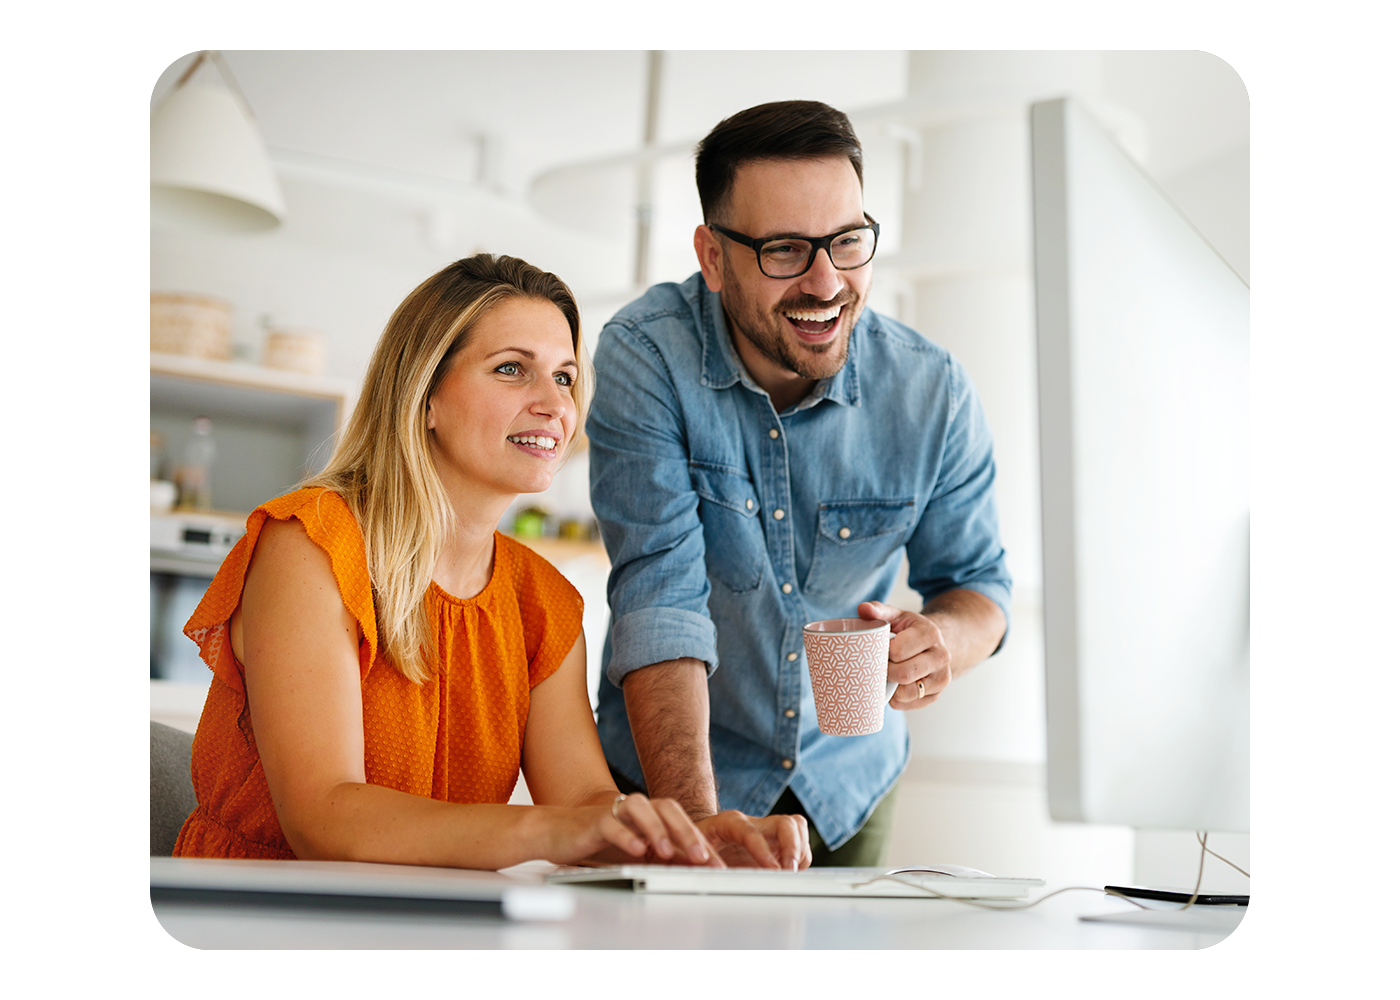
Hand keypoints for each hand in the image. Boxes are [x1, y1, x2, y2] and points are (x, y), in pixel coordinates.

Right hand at [560, 793, 722, 867]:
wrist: (557, 832)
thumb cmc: (599, 843)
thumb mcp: (637, 853)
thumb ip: (663, 858)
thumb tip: (695, 870)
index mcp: (650, 816)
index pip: (681, 823)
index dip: (701, 842)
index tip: (718, 866)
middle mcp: (637, 810)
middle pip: (667, 809)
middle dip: (686, 832)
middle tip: (701, 856)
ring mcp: (616, 812)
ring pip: (641, 808)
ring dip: (656, 828)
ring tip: (666, 851)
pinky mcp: (594, 821)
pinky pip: (612, 823)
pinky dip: (625, 835)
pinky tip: (635, 849)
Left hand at [696, 811, 811, 870]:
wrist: (699, 840)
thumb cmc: (694, 846)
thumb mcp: (689, 852)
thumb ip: (701, 863)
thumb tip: (709, 878)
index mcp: (729, 822)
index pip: (750, 831)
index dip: (762, 850)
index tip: (772, 870)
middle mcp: (752, 823)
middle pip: (784, 823)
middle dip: (792, 847)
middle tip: (789, 872)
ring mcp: (766, 831)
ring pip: (796, 828)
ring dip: (799, 852)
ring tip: (790, 873)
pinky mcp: (776, 842)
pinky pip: (800, 842)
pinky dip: (801, 858)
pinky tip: (791, 873)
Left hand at [858, 600, 951, 709]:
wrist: (935, 644)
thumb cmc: (910, 630)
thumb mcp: (897, 616)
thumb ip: (878, 610)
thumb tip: (862, 609)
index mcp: (930, 634)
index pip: (898, 651)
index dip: (883, 653)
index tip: (879, 649)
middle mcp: (941, 657)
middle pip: (903, 674)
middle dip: (885, 672)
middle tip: (879, 665)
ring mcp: (942, 678)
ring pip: (907, 693)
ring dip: (891, 688)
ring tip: (887, 675)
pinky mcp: (937, 694)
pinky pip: (909, 704)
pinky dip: (896, 699)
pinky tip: (894, 687)